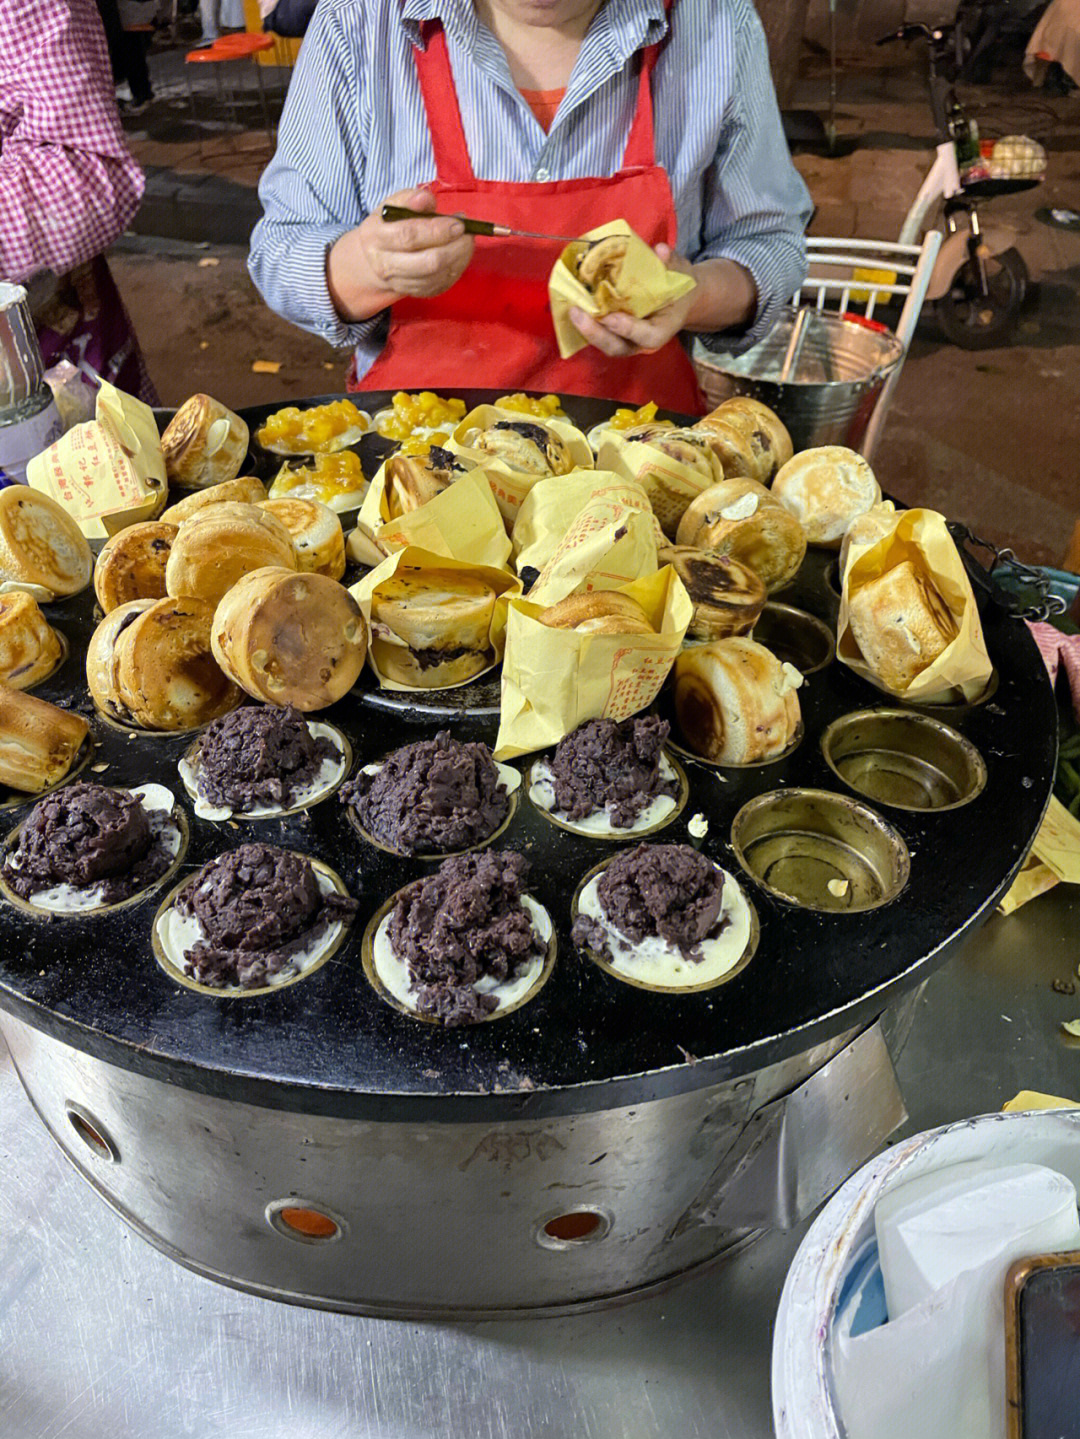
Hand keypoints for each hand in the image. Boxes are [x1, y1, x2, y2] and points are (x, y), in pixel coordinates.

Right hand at [326, 187, 474, 320]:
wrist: (376, 258)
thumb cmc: (389, 226)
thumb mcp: (393, 206)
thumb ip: (410, 198)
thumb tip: (425, 199)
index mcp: (377, 238)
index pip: (409, 236)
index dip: (437, 230)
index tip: (458, 223)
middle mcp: (386, 265)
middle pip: (427, 263)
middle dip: (454, 248)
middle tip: (467, 233)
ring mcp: (400, 283)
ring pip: (438, 276)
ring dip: (459, 258)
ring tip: (466, 240)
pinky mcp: (416, 293)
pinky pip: (441, 284)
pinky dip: (456, 269)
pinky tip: (460, 254)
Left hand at [567, 246, 757, 357]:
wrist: (679, 299)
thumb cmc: (679, 286)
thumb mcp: (680, 272)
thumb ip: (671, 263)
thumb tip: (660, 250)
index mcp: (663, 329)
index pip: (648, 337)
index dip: (628, 329)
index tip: (610, 317)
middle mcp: (643, 341)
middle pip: (618, 347)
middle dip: (597, 334)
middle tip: (577, 313)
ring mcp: (629, 341)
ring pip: (606, 344)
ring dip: (586, 330)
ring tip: (572, 310)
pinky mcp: (616, 335)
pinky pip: (600, 334)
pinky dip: (586, 324)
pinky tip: (574, 307)